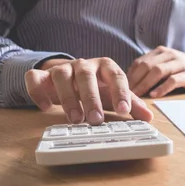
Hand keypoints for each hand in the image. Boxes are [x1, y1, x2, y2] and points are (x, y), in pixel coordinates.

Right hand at [25, 57, 153, 124]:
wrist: (71, 78)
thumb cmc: (97, 87)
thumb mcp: (115, 95)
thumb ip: (132, 104)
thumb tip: (149, 118)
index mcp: (105, 67)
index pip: (116, 76)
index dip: (121, 93)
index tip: (124, 110)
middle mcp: (84, 65)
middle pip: (87, 77)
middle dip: (91, 99)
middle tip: (96, 120)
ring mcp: (62, 68)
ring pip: (61, 76)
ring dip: (68, 98)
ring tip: (75, 119)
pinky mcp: (42, 75)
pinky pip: (35, 78)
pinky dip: (38, 91)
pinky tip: (46, 107)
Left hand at [127, 46, 184, 97]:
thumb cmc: (181, 69)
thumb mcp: (164, 65)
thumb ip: (150, 70)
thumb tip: (129, 84)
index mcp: (160, 52)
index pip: (140, 62)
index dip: (130, 75)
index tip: (122, 88)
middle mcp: (169, 55)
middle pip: (147, 66)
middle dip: (135, 81)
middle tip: (127, 94)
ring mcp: (180, 64)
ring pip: (158, 71)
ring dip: (146, 84)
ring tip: (138, 96)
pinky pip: (173, 80)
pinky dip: (162, 88)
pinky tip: (155, 95)